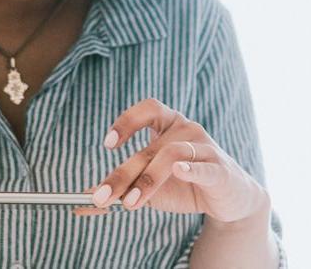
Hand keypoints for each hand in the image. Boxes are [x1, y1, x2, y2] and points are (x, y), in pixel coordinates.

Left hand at [73, 98, 268, 223]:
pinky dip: (191, 167)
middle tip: (103, 196)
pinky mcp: (221, 169)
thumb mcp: (149, 187)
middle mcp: (187, 129)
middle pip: (150, 146)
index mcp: (169, 125)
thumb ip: (121, 189)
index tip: (108, 144)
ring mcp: (206, 147)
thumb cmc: (185, 185)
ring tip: (131, 202)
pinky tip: (179, 171)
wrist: (227, 201)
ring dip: (148, 178)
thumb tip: (83, 201)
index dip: (127, 121)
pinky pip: (204, 165)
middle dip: (124, 173)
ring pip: (172, 154)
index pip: (148, 109)